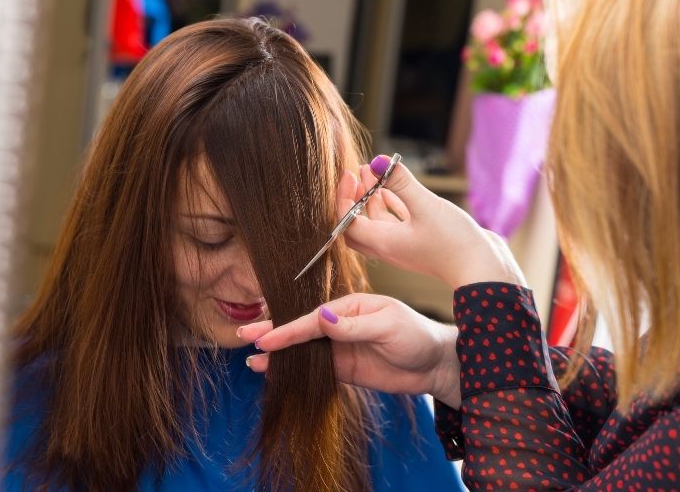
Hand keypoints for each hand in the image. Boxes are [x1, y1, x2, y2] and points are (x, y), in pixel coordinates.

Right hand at [238, 293, 461, 408]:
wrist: (435, 366)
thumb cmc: (416, 336)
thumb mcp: (387, 327)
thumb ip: (353, 325)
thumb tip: (321, 317)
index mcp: (349, 306)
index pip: (312, 319)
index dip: (289, 329)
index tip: (267, 338)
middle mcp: (340, 324)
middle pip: (301, 329)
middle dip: (273, 332)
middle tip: (244, 336)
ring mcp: (340, 347)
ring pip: (303, 350)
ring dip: (279, 354)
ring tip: (252, 359)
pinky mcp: (343, 368)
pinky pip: (313, 368)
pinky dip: (294, 369)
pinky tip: (275, 372)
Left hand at [339, 155, 525, 289]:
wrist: (483, 271)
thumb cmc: (455, 244)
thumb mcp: (426, 206)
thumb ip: (400, 183)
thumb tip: (379, 161)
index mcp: (383, 242)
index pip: (347, 221)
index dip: (344, 197)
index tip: (349, 173)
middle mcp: (389, 246)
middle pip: (356, 224)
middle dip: (353, 198)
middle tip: (357, 174)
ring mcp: (404, 246)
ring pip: (377, 222)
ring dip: (371, 198)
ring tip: (373, 172)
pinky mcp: (419, 242)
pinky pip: (395, 223)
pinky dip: (390, 205)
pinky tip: (392, 190)